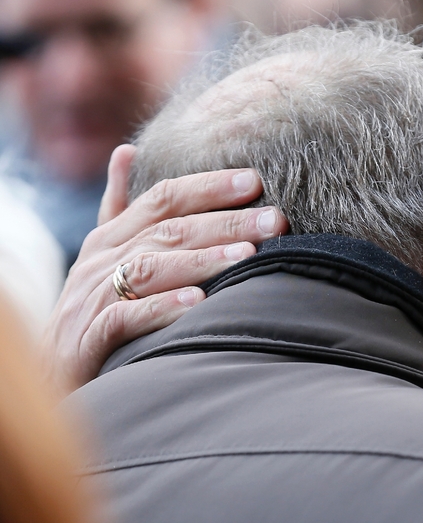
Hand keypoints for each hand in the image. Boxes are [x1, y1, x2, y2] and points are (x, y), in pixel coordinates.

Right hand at [41, 145, 288, 395]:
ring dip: (200, 260)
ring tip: (245, 256)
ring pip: (150, 270)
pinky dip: (162, 307)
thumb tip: (127, 151)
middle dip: (225, 223)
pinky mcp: (88, 340)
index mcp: (110, 237)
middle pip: (169, 231)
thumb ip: (119, 206)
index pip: (163, 199)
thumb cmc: (91, 308)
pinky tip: (197, 302)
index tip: (255, 181)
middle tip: (274, 221)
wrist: (48, 371)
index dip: (208, 186)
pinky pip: (126, 318)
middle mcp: (101, 261)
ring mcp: (92, 299)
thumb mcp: (103, 253)